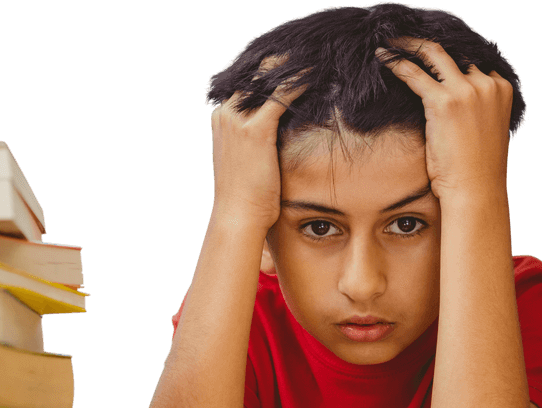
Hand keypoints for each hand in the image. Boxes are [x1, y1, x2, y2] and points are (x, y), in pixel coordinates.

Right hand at [210, 62, 307, 231]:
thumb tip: (280, 129)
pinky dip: (301, 83)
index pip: (247, 81)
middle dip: (284, 62)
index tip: (297, 62)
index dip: (272, 69)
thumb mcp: (246, 159)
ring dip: (295, 67)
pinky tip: (319, 76)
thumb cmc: (247, 195)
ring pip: (268, 79)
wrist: (238, 217)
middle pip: (256, 74)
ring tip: (319, 60)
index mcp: (222, 118)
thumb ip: (256, 138)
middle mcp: (225, 114)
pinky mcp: (254, 131)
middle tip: (312, 55)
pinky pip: (281, 96)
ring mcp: (237, 121)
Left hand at [377, 39, 513, 202]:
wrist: (475, 189)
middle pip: (454, 53)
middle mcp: (487, 84)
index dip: (451, 60)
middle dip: (427, 45)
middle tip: (406, 42)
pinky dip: (397, 64)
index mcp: (502, 89)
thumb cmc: (476, 168)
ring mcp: (467, 91)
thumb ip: (475, 108)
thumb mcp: (483, 129)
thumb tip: (451, 102)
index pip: (473, 64)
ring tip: (391, 45)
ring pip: (433, 55)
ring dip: (409, 46)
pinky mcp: (444, 102)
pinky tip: (383, 59)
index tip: (431, 58)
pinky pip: (415, 74)